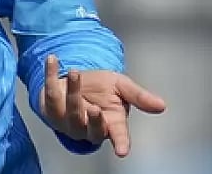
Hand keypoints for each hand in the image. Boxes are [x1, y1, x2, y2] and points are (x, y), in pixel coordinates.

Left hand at [39, 54, 166, 156]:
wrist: (76, 79)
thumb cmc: (101, 88)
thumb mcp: (122, 87)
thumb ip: (139, 97)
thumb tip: (162, 106)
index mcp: (110, 123)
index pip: (118, 136)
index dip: (121, 143)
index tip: (123, 151)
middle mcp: (88, 126)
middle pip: (91, 129)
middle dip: (92, 120)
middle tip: (95, 109)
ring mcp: (67, 120)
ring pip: (69, 111)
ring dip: (73, 91)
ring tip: (76, 72)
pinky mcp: (50, 108)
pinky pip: (49, 93)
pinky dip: (50, 75)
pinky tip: (53, 60)